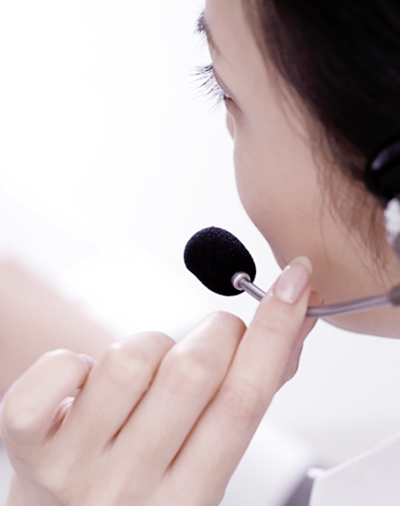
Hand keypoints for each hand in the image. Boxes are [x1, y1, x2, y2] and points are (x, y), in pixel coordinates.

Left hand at [1, 258, 319, 505]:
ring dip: (150, 344)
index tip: (294, 283)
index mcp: (190, 497)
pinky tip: (85, 386)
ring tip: (145, 372)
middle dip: (215, 331)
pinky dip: (77, 360)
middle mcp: (131, 487)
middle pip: (192, 371)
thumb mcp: (202, 462)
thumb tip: (295, 331)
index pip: (244, 400)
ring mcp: (74, 465)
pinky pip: (62, 366)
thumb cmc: (141, 490)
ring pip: (131, 358)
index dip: (275, 332)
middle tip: (213, 336)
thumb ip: (249, 395)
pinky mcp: (26, 440)